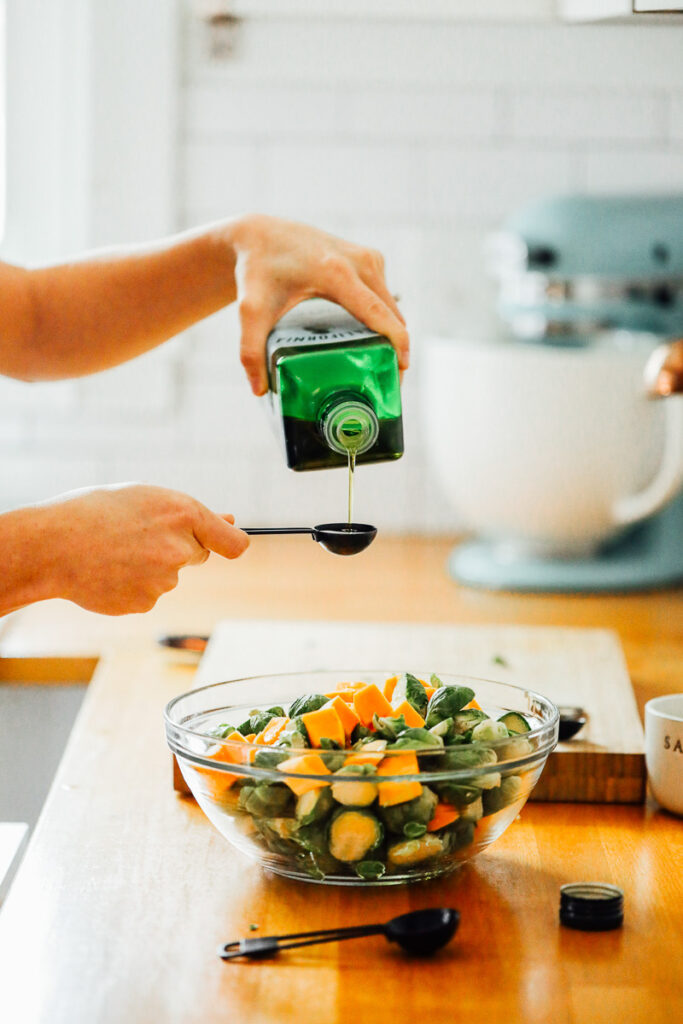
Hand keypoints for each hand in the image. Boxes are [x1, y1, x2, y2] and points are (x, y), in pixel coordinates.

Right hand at [42, 484, 248, 613]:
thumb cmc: (95, 512)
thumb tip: (230, 520)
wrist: (52, 545)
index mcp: (183, 513)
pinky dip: (134, 586)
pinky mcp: (146, 602)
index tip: (230, 544)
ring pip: (170, 576)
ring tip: (115, 552)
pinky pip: (149, 594)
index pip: (234, 542)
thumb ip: (190, 514)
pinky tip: (109, 571)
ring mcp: (164, 580)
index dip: (232, 543)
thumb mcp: (145, 497)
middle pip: (198, 555)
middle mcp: (180, 548)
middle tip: (139, 536)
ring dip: (151, 567)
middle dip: (178, 548)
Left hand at [229, 215, 409, 394]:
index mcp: (336, 273)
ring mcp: (367, 258)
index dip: (396, 341)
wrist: (260, 235)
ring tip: (378, 366)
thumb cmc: (257, 270)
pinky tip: (372, 340)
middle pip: (391, 314)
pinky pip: (386, 296)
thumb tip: (258, 390)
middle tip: (386, 384)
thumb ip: (250, 351)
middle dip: (395, 348)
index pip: (377, 312)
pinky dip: (384, 318)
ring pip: (391, 306)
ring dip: (391, 333)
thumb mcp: (250, 310)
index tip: (401, 368)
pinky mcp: (369, 258)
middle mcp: (358, 261)